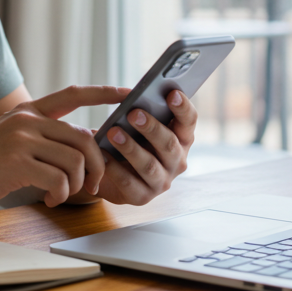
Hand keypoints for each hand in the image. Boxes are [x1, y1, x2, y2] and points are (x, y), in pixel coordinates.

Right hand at [0, 85, 127, 208]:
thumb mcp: (8, 137)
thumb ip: (38, 135)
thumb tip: (77, 146)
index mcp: (28, 111)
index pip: (73, 94)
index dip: (102, 93)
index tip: (127, 92)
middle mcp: (27, 119)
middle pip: (83, 136)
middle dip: (96, 164)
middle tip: (92, 184)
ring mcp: (22, 139)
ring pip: (75, 160)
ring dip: (76, 184)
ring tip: (61, 194)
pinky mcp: (17, 162)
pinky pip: (58, 179)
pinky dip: (60, 194)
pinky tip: (47, 199)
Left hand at [95, 90, 195, 205]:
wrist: (110, 174)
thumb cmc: (128, 139)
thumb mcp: (138, 124)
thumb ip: (142, 111)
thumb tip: (132, 95)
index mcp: (181, 139)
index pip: (189, 121)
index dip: (183, 107)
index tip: (171, 93)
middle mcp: (177, 161)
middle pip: (169, 144)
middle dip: (151, 128)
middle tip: (133, 113)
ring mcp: (162, 182)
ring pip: (149, 165)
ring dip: (131, 148)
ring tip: (113, 132)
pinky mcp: (142, 198)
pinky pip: (129, 183)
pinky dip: (115, 168)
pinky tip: (102, 155)